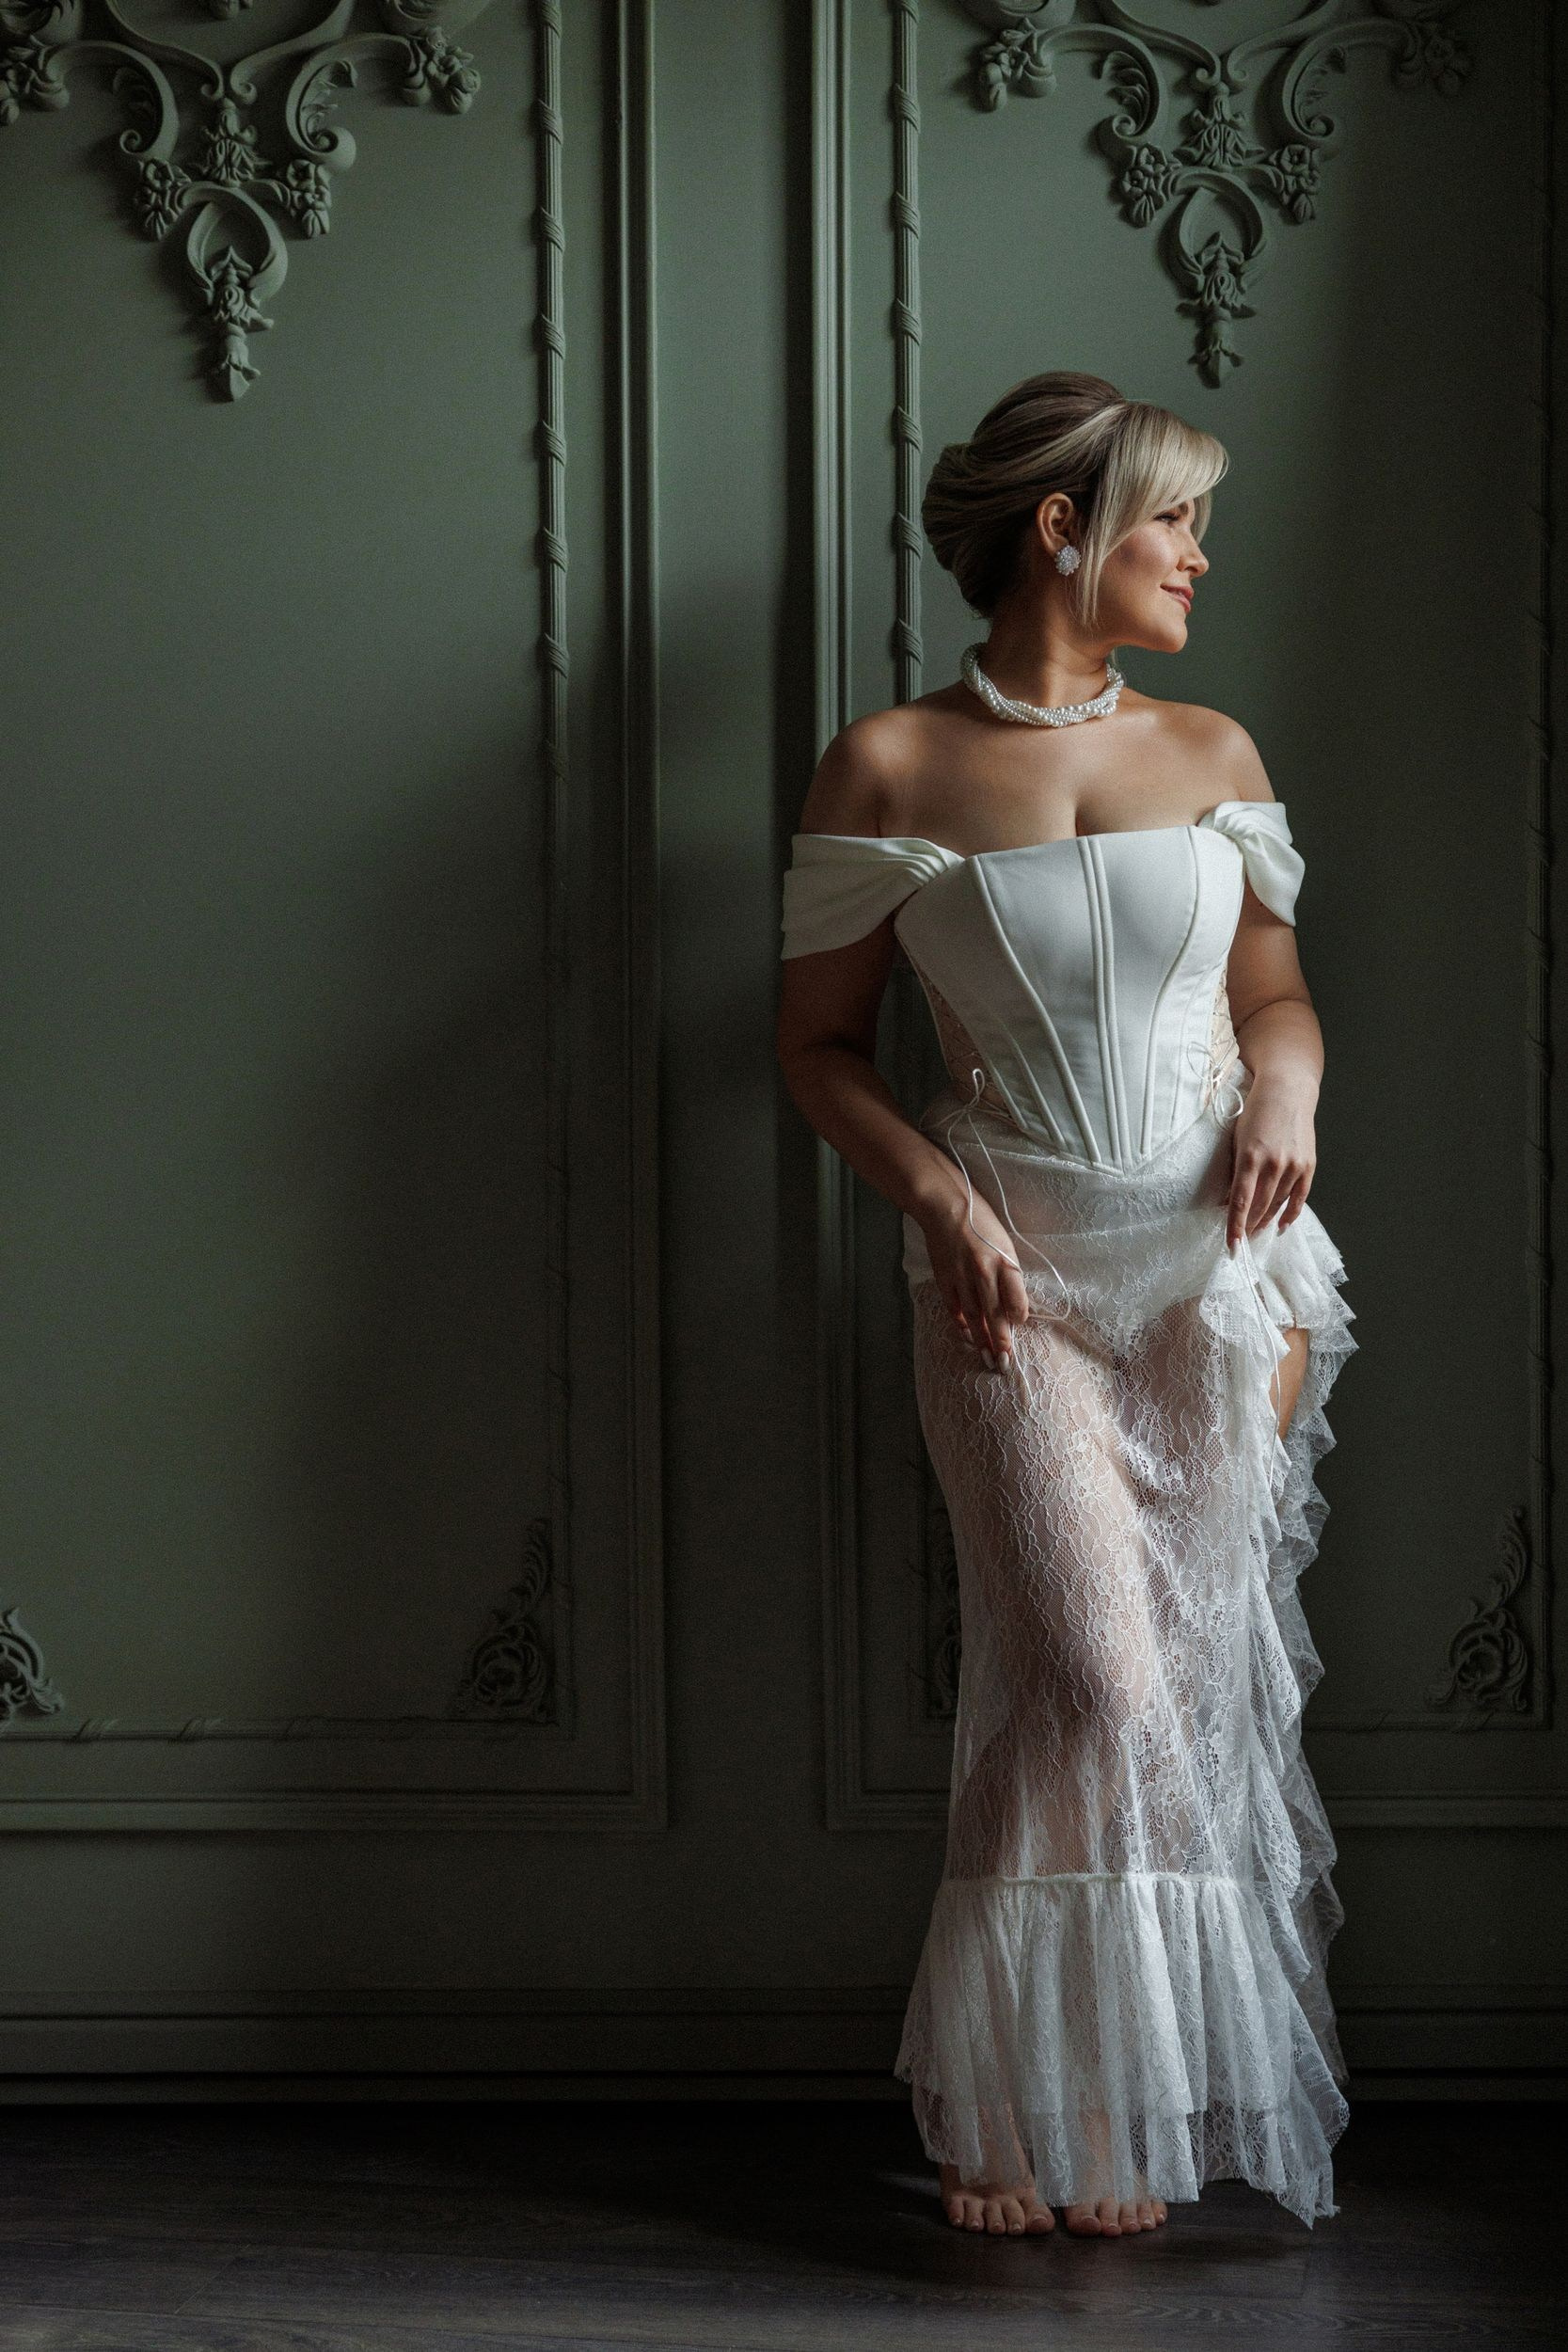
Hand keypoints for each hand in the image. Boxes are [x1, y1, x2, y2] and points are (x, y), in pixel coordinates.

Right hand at [919, 1187, 1030, 1370]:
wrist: (945, 1207)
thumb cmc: (982, 1222)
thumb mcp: (1005, 1243)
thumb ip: (1010, 1273)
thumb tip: (1013, 1304)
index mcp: (1004, 1261)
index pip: (1016, 1300)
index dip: (1019, 1317)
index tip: (1019, 1324)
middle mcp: (984, 1272)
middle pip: (994, 1314)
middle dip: (1001, 1341)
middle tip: (1004, 1363)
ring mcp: (961, 1277)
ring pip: (973, 1316)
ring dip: (981, 1339)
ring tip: (987, 1357)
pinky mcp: (944, 1278)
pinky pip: (954, 1307)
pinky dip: (960, 1323)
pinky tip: (966, 1335)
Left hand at [1226, 1076, 1315, 1247]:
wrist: (1287, 1091)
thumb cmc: (1256, 1113)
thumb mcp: (1237, 1139)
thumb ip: (1236, 1170)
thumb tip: (1232, 1201)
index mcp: (1251, 1157)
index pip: (1241, 1202)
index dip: (1235, 1227)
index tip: (1231, 1246)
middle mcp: (1274, 1164)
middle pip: (1260, 1207)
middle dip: (1249, 1227)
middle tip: (1241, 1240)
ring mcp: (1293, 1165)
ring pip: (1278, 1205)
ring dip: (1266, 1221)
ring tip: (1256, 1231)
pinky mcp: (1308, 1165)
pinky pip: (1299, 1198)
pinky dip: (1290, 1214)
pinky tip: (1282, 1226)